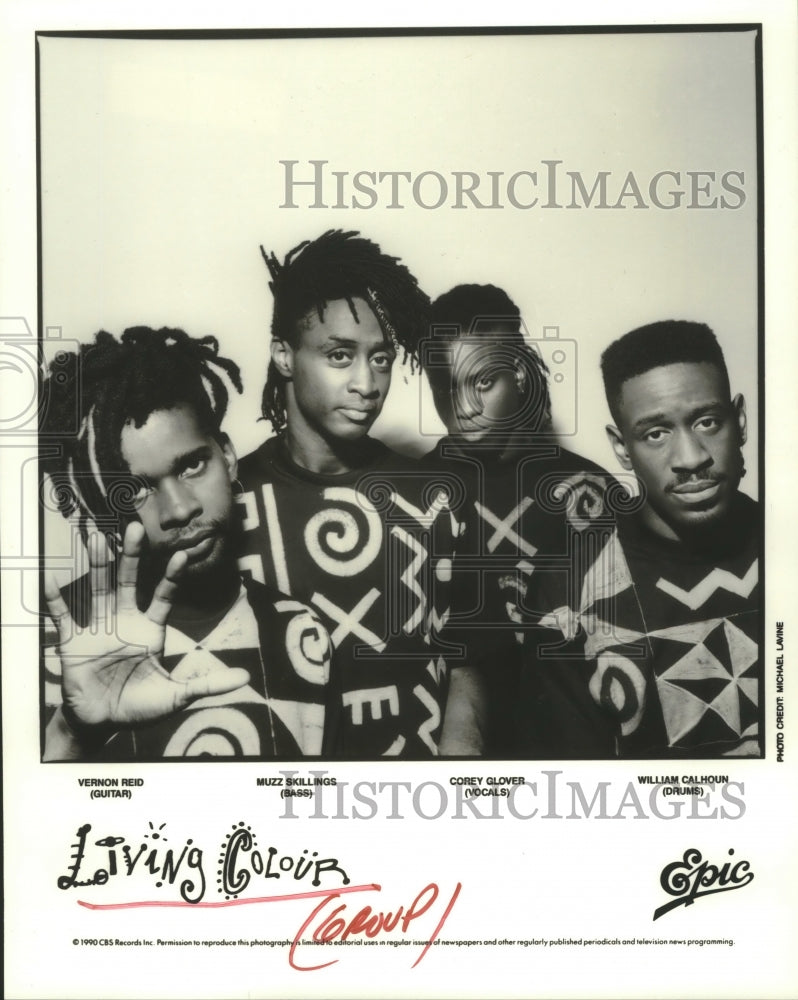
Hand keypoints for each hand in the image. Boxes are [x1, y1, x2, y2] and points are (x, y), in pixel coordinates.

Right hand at [43, 522, 249, 730]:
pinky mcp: (72, 642)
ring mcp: (98, 629)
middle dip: (132, 557)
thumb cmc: (140, 706)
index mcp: (150, 630)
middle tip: (135, 527)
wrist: (103, 723)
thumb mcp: (177, 696)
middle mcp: (124, 622)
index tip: (183, 555)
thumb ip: (208, 685)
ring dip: (98, 566)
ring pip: (97, 590)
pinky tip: (51, 579)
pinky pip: (62, 617)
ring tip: (98, 538)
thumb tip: (245, 679)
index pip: (163, 596)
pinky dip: (55, 599)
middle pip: (127, 582)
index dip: (171, 577)